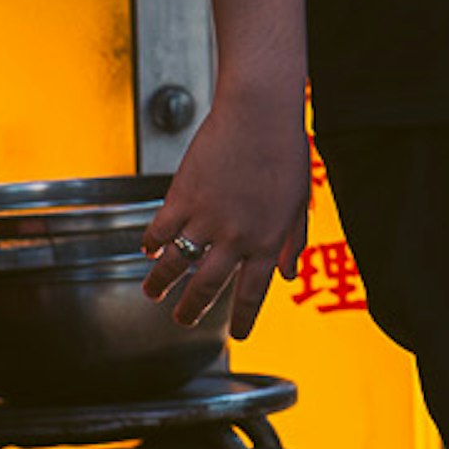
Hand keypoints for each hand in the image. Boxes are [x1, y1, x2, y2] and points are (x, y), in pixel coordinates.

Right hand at [142, 86, 312, 337]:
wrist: (259, 112)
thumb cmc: (285, 151)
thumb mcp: (300, 202)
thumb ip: (294, 241)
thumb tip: (288, 275)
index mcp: (268, 241)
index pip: (253, 293)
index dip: (244, 319)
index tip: (239, 335)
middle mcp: (237, 237)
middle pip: (207, 288)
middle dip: (191, 311)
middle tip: (182, 321)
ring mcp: (207, 218)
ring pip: (175, 265)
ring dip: (160, 284)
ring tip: (152, 293)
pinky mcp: (182, 197)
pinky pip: (159, 231)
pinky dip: (150, 244)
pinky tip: (148, 249)